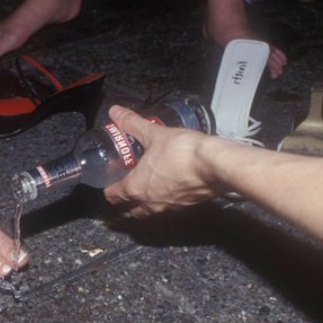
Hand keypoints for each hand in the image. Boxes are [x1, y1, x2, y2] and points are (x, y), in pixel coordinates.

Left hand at [103, 105, 219, 217]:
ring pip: (151, 211)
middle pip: (131, 210)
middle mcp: (150, 203)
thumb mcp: (153, 133)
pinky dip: (166, 199)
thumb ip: (132, 123)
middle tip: (128, 182)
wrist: (214, 165)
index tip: (110, 179)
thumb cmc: (179, 151)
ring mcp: (170, 207)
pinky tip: (171, 184)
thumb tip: (114, 111)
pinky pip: (170, 207)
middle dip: (127, 200)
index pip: (113, 196)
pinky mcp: (187, 205)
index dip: (108, 188)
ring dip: (146, 202)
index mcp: (136, 188)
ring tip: (149, 184)